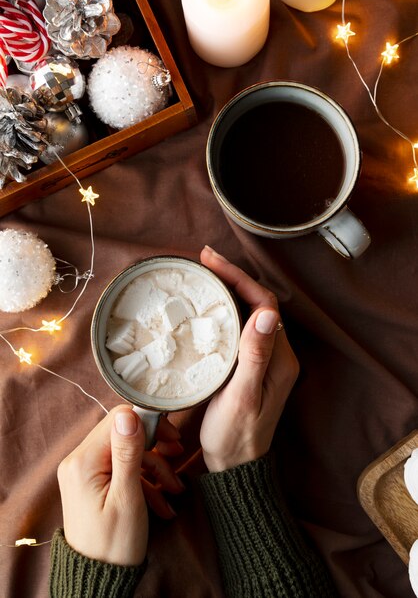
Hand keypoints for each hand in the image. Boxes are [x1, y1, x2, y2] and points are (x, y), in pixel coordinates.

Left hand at [57, 405, 183, 565]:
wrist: (96, 582)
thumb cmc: (113, 545)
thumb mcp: (127, 497)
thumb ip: (127, 453)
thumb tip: (128, 414)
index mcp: (83, 461)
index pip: (119, 419)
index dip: (149, 423)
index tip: (172, 438)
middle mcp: (78, 461)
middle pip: (123, 434)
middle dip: (154, 446)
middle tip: (178, 455)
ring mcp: (84, 472)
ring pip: (126, 453)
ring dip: (154, 468)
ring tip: (175, 490)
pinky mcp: (91, 483)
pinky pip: (120, 470)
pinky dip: (143, 482)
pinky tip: (162, 503)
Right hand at [199, 246, 298, 472]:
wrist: (235, 465)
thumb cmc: (235, 435)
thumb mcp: (242, 396)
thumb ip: (255, 355)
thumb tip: (268, 312)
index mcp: (280, 358)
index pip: (264, 304)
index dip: (239, 279)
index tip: (211, 263)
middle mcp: (277, 353)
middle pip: (257, 303)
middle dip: (232, 278)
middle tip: (203, 262)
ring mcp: (264, 359)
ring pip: (248, 314)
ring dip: (228, 292)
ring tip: (203, 276)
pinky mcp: (250, 365)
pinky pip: (239, 328)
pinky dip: (223, 311)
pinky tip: (206, 307)